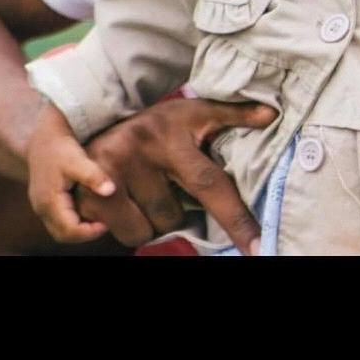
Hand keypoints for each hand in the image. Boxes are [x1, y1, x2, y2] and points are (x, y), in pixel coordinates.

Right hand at [27, 101, 116, 243]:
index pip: (69, 231)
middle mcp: (42, 208)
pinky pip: (60, 220)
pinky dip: (75, 220)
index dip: (89, 232)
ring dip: (80, 228)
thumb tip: (110, 191)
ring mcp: (42, 206)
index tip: (107, 223)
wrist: (43, 136)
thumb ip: (93, 175)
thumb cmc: (60, 147)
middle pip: (64, 234)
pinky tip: (90, 208)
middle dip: (85, 233)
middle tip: (106, 222)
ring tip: (100, 216)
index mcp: (48, 202)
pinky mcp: (46, 201)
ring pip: (61, 229)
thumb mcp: (77, 159)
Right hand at [73, 95, 277, 252]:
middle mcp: (139, 153)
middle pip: (174, 216)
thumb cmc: (159, 124)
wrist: (99, 119)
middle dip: (174, 210)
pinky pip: (124, 234)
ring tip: (145, 191)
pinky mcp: (89, 194)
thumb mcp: (195, 113)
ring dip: (151, 221)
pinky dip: (129, 226)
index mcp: (171, 138)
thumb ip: (233, 115)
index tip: (258, 247)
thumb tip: (270, 116)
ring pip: (148, 231)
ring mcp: (110, 175)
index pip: (209, 185)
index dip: (236, 219)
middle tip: (165, 184)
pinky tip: (125, 201)